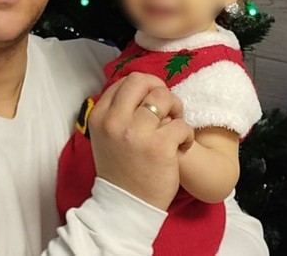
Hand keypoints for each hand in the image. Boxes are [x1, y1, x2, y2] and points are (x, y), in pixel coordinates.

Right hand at [87, 72, 194, 210]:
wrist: (125, 206)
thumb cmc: (120, 169)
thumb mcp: (104, 136)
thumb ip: (117, 112)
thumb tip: (140, 89)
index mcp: (99, 116)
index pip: (124, 82)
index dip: (143, 88)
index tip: (151, 103)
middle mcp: (114, 121)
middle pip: (142, 81)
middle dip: (160, 90)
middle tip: (167, 108)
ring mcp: (136, 133)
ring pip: (164, 97)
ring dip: (176, 109)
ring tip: (175, 126)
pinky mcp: (159, 147)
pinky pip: (182, 124)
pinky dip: (187, 135)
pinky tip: (182, 146)